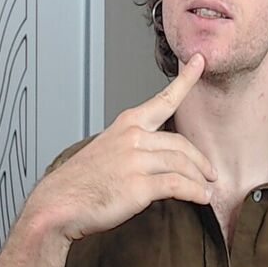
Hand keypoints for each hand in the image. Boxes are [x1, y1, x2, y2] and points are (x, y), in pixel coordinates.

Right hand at [24, 53, 216, 242]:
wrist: (58, 204)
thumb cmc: (81, 182)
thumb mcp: (106, 150)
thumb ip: (133, 147)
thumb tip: (158, 158)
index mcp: (127, 124)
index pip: (163, 99)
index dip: (186, 80)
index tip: (200, 62)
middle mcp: (133, 137)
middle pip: (181, 144)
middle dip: (200, 161)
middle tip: (210, 173)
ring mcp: (135, 160)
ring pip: (182, 164)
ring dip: (199, 180)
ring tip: (206, 190)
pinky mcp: (139, 185)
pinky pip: (177, 185)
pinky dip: (194, 192)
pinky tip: (201, 199)